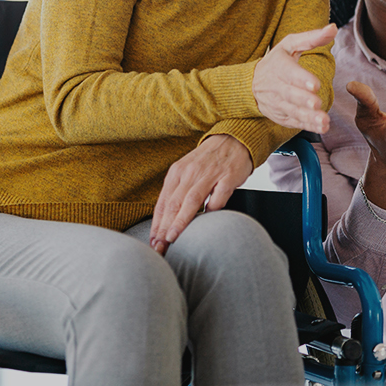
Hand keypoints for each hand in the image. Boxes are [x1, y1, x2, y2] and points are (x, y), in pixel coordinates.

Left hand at [149, 134, 252, 254]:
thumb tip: (165, 222)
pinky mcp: (228, 176)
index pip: (163, 203)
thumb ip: (177, 192)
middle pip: (173, 203)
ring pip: (191, 200)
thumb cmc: (208, 161)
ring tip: (173, 237)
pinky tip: (207, 222)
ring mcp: (209, 174)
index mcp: (177, 172)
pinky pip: (219, 195)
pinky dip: (212, 209)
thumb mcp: (186, 171)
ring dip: (180, 220)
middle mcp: (190, 173)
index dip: (156, 224)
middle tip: (159, 247)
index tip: (152, 242)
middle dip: (164, 228)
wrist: (233, 139)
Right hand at [253, 25, 336, 133]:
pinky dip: (307, 126)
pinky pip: (294, 122)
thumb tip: (333, 28)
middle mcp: (276, 86)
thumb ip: (312, 38)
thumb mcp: (289, 45)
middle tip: (316, 103)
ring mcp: (277, 103)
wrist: (251, 84)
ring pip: (293, 111)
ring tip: (324, 121)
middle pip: (290, 94)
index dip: (301, 79)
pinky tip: (321, 128)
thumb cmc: (276, 61)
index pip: (289, 73)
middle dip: (303, 99)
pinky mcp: (281, 116)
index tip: (314, 84)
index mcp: (279, 66)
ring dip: (308, 117)